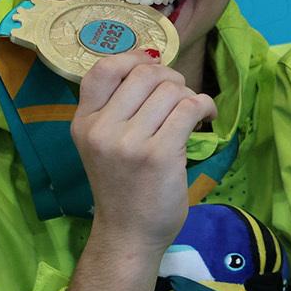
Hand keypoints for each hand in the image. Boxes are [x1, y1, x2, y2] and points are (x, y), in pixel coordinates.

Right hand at [74, 49, 218, 247]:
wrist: (128, 233)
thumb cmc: (122, 187)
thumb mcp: (102, 144)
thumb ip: (116, 108)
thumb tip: (153, 63)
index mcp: (84, 122)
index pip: (103, 69)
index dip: (133, 58)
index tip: (152, 67)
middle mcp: (102, 129)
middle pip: (145, 73)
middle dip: (170, 78)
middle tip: (179, 95)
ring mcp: (129, 142)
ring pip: (170, 89)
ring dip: (188, 95)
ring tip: (191, 113)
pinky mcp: (159, 154)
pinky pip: (189, 108)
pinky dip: (204, 106)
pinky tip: (206, 116)